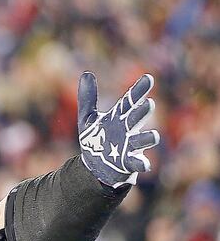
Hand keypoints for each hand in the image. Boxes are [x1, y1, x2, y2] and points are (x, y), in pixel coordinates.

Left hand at [77, 71, 160, 188]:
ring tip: (153, 136)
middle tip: (148, 104)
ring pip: (143, 140)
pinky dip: (141, 163)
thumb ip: (87, 98)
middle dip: (143, 112)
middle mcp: (127, 130)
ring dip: (148, 138)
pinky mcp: (128, 163)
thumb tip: (86, 74)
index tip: (148, 78)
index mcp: (118, 117)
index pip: (130, 101)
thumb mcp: (87, 118)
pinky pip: (137, 162)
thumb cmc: (95, 140)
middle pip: (137, 118)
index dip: (139, 90)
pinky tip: (144, 164)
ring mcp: (130, 146)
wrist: (94, 166)